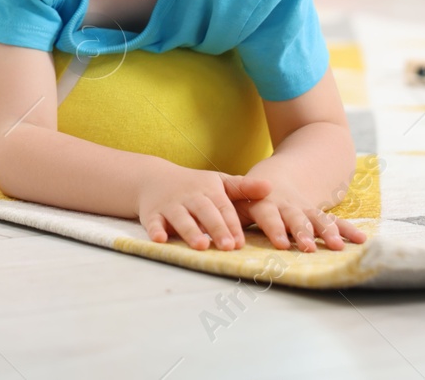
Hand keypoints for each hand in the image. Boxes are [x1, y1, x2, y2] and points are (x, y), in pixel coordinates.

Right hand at [136, 165, 272, 250]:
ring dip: (190, 231)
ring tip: (200, 245)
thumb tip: (271, 187)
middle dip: (216, 229)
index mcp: (209, 190)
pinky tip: (160, 239)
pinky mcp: (152, 214)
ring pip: (181, 218)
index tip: (241, 241)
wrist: (154, 178)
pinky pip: (154, 222)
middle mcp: (190, 197)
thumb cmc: (195, 186)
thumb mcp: (219, 182)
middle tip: (228, 247)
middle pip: (205, 213)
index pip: (224, 208)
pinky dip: (156, 230)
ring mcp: (170, 206)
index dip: (232, 224)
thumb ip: (244, 188)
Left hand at [232, 166, 368, 251]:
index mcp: (265, 203)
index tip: (280, 244)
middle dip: (301, 233)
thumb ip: (230, 214)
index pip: (269, 216)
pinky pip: (335, 222)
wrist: (289, 171)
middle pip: (295, 219)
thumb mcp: (241, 199)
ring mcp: (306, 210)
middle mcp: (287, 206)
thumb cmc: (255, 194)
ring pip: (317, 220)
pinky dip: (347, 230)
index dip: (275, 229)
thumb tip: (209, 230)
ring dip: (326, 233)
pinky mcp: (320, 214)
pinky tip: (361, 241)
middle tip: (307, 248)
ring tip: (335, 247)